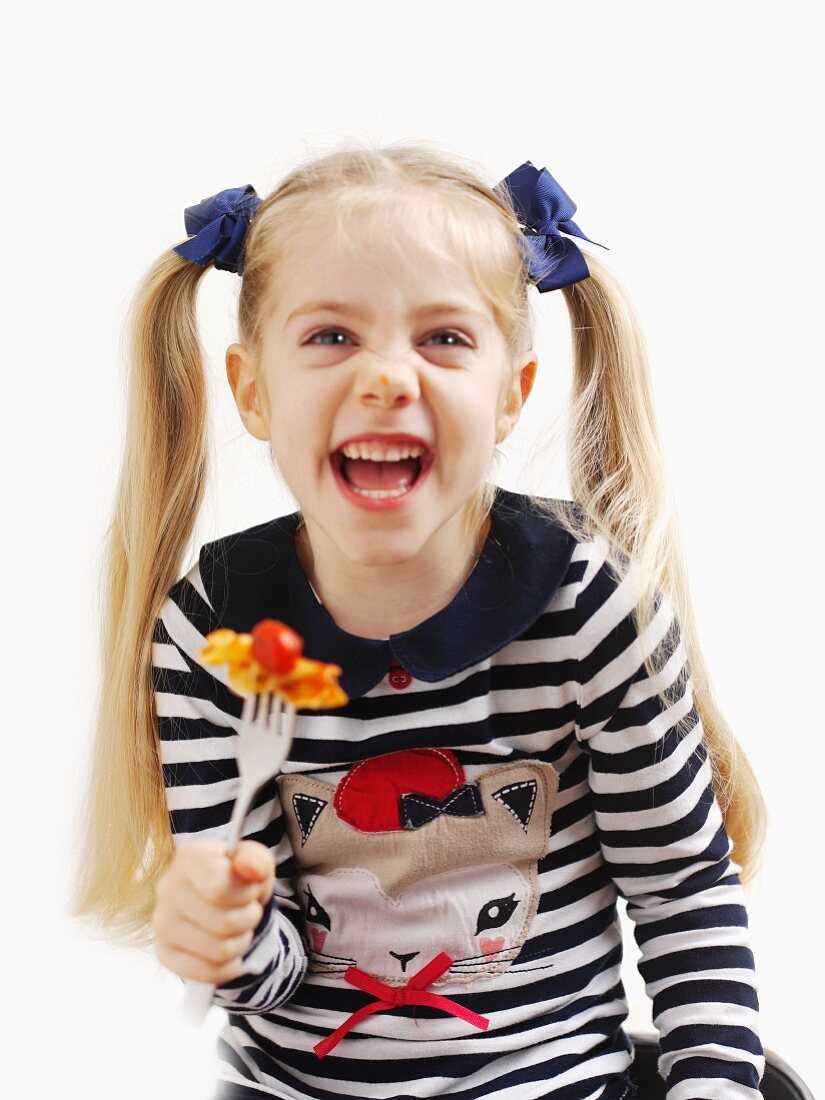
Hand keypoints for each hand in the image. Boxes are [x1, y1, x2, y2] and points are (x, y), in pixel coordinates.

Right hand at [152, 839, 274, 984]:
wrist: (219, 899)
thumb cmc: (237, 877)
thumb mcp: (254, 861)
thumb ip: (255, 860)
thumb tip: (249, 868)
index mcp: (189, 859)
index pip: (221, 888)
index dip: (247, 894)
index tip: (250, 889)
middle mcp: (168, 889)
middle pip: (225, 923)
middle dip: (249, 919)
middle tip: (248, 910)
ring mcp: (162, 924)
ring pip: (219, 950)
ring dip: (241, 941)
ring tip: (238, 927)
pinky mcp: (164, 953)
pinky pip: (207, 973)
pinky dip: (228, 965)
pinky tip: (229, 949)